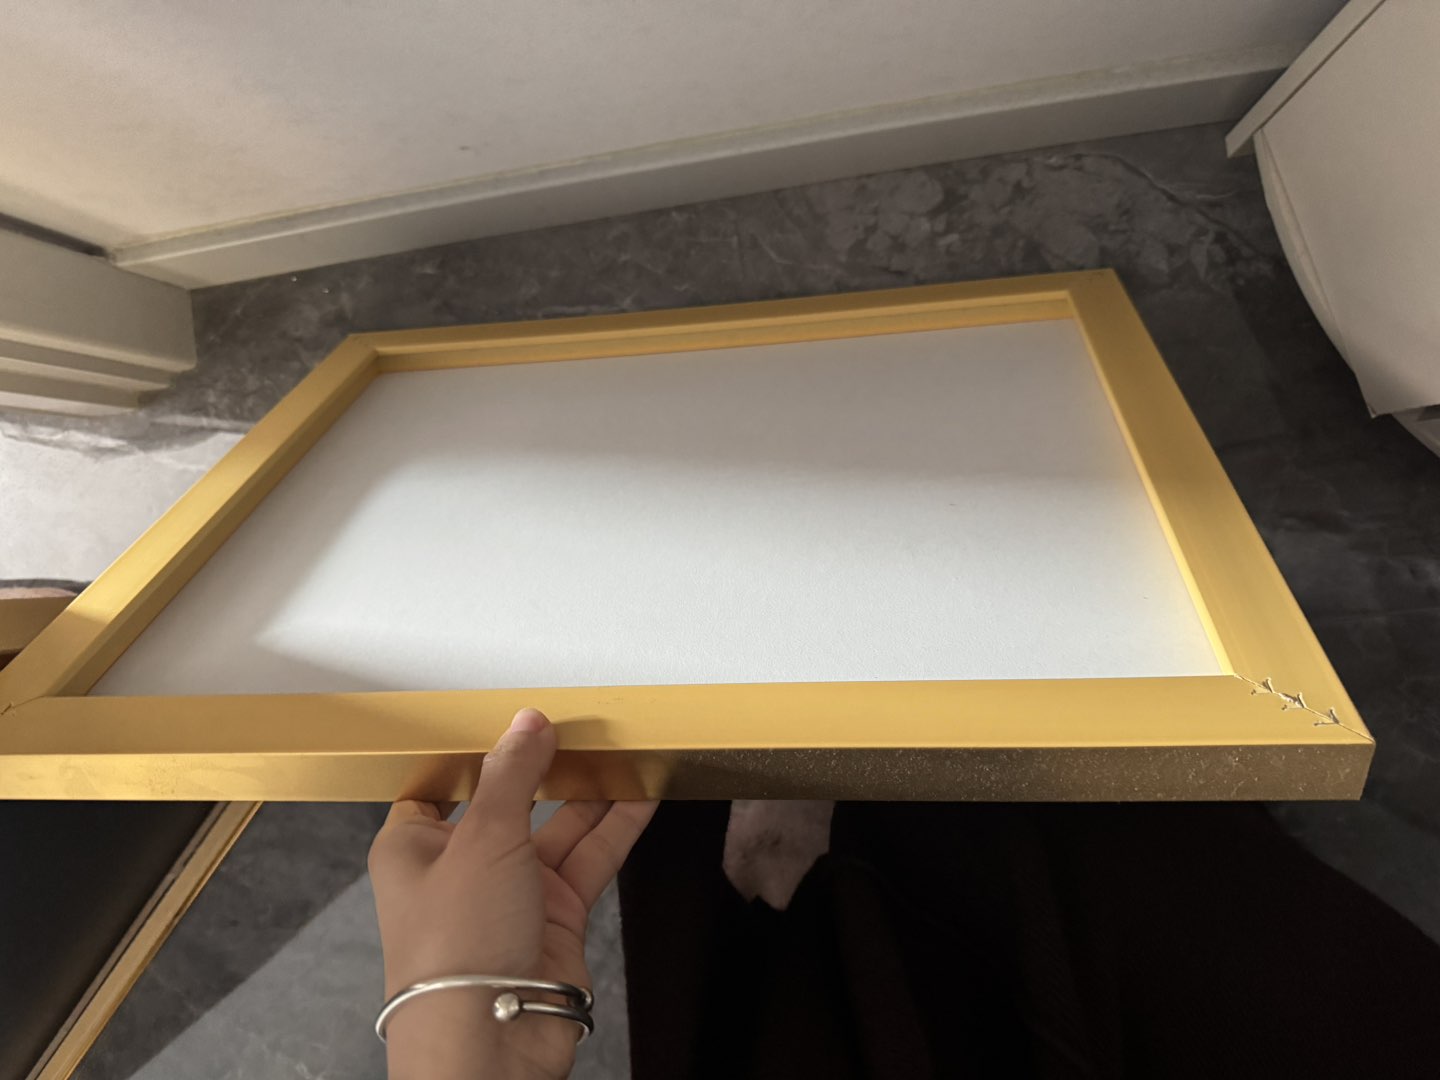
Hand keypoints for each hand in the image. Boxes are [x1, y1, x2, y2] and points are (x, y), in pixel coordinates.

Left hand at [369, 708, 656, 1078]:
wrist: (489, 1042)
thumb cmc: (455, 951)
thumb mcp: (482, 837)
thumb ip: (513, 775)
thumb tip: (528, 724)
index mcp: (415, 845)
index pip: (445, 782)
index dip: (479, 751)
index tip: (515, 716)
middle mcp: (462, 867)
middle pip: (512, 800)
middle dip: (547, 766)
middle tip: (584, 726)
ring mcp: (512, 892)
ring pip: (559, 827)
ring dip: (591, 793)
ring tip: (624, 749)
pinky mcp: (555, 917)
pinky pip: (590, 858)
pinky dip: (616, 826)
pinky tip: (640, 795)